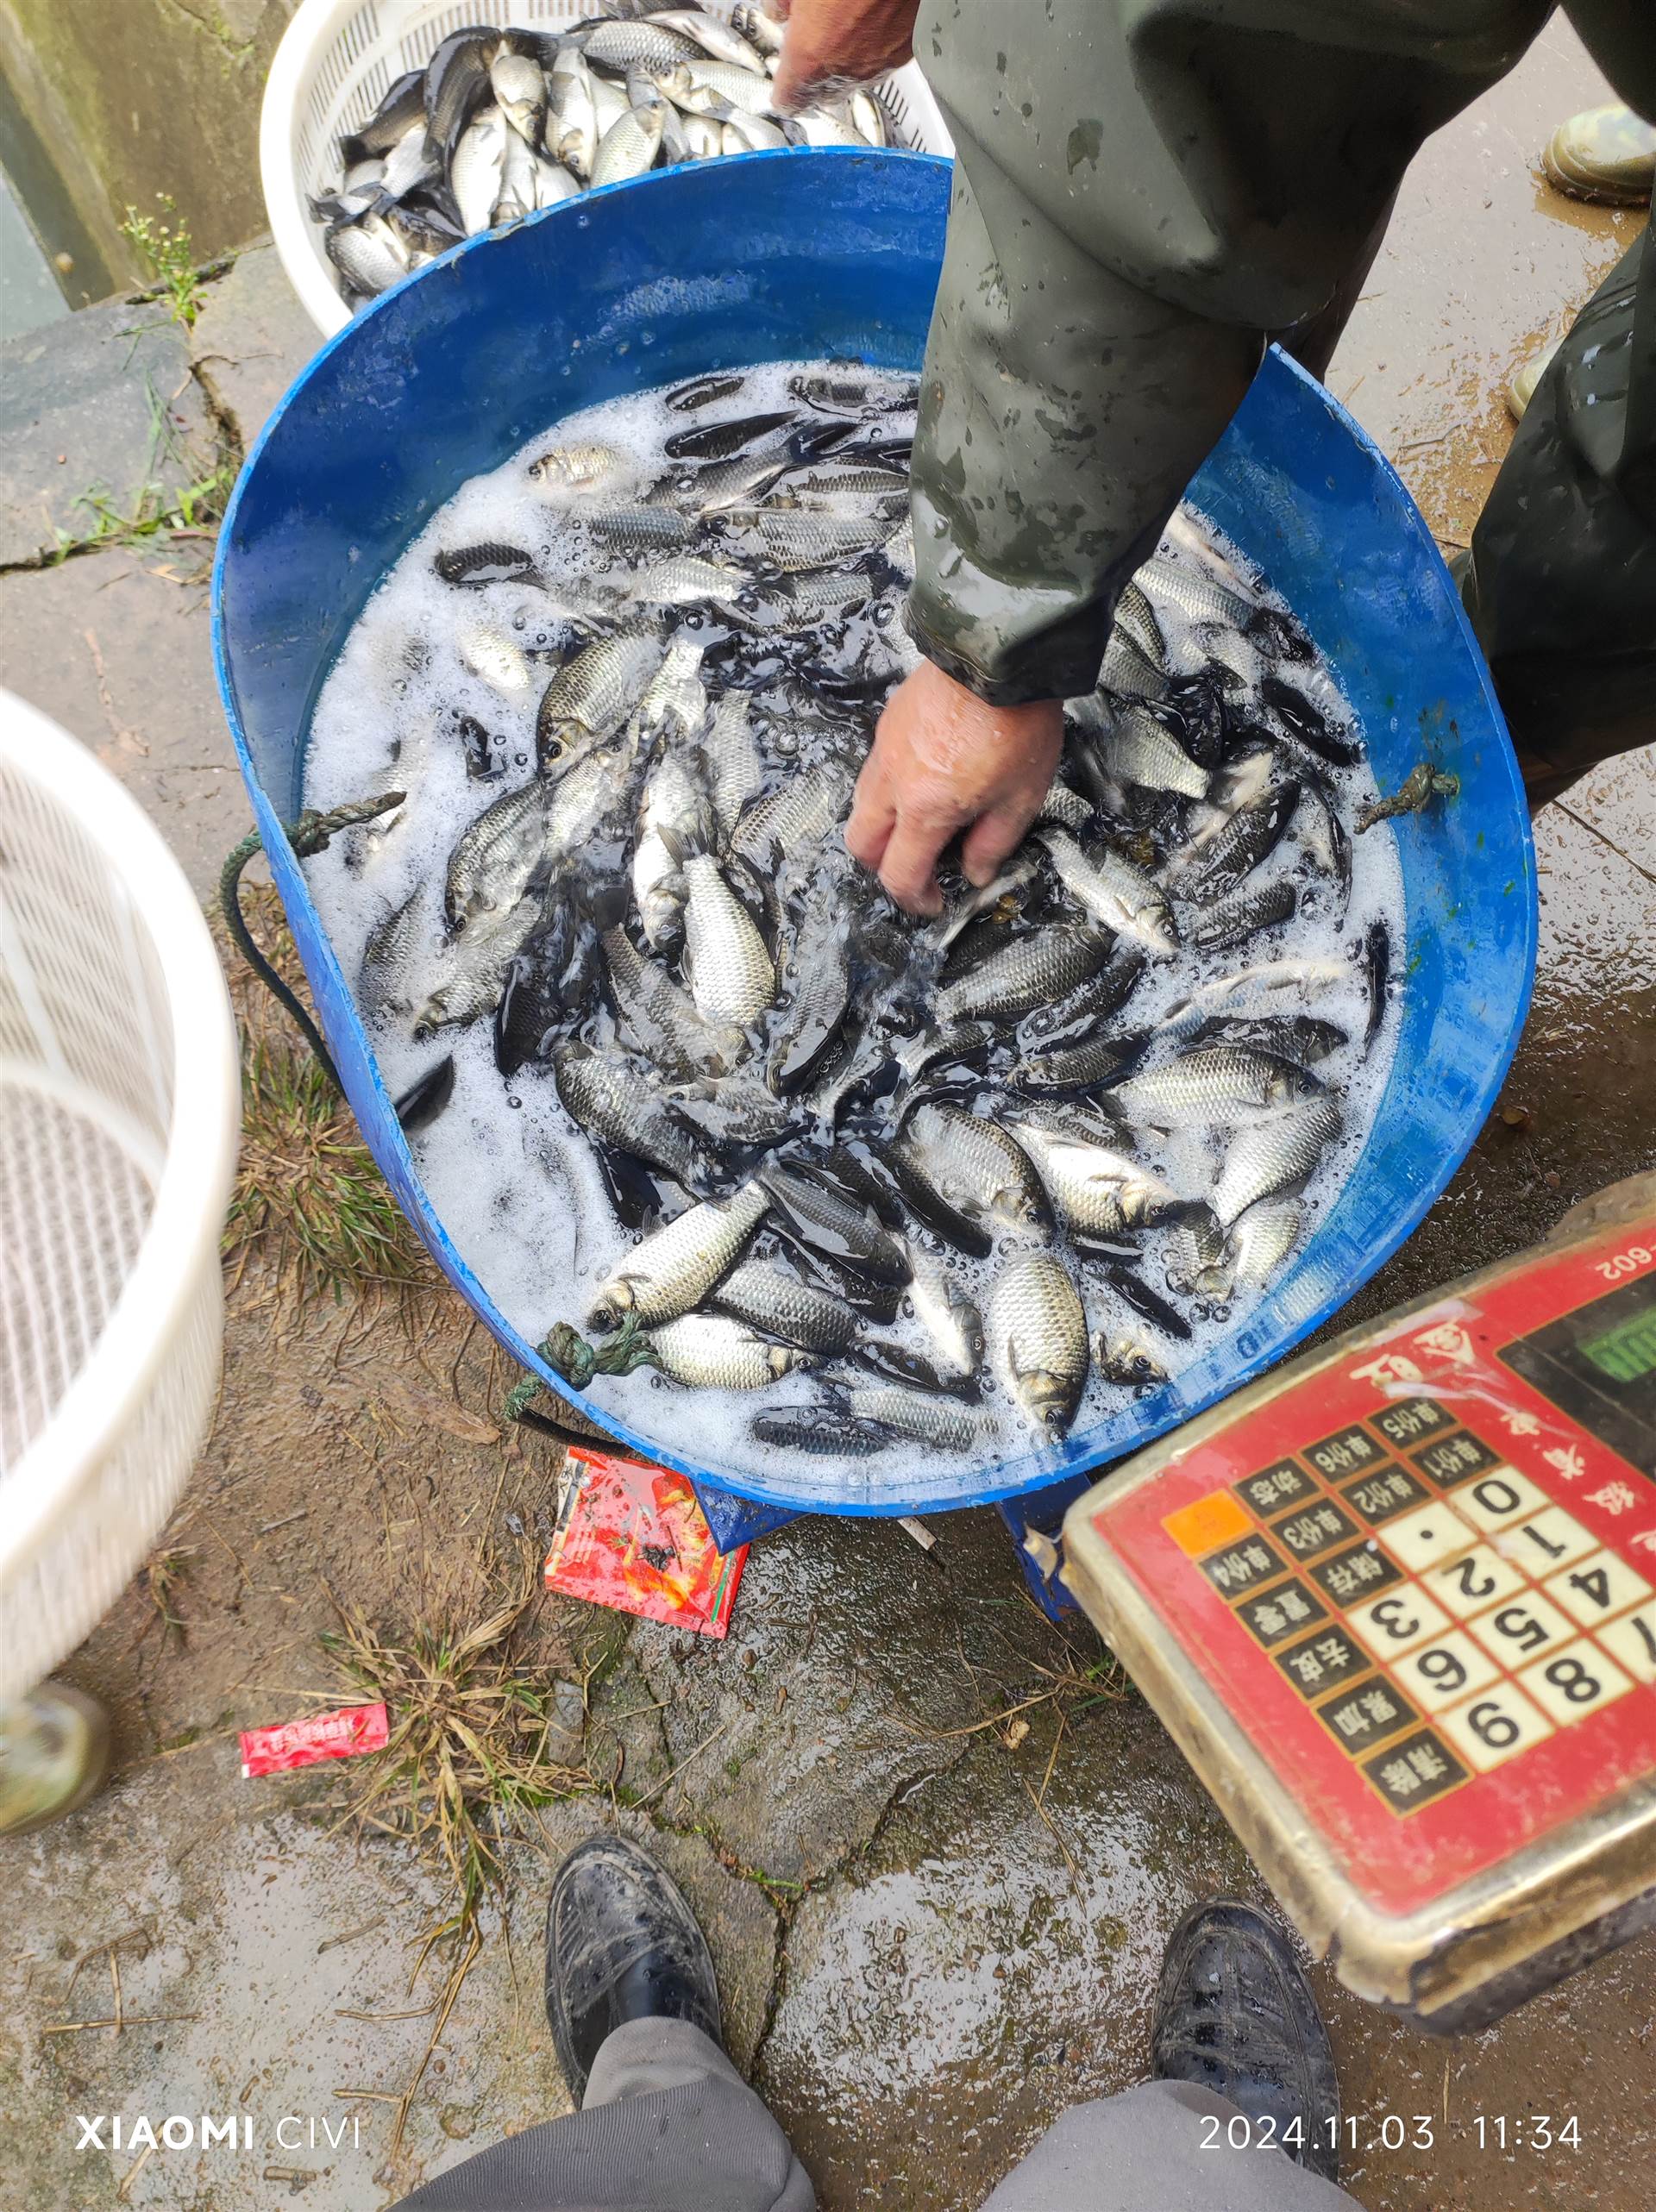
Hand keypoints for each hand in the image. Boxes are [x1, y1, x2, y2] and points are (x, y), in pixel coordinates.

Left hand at [772, 0, 920, 113]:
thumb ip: (782, 2)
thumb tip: (779, 9)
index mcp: (811, 53)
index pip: (790, 98)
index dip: (784, 92)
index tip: (782, 87)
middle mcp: (847, 67)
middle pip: (825, 92)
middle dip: (815, 76)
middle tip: (812, 46)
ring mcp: (880, 60)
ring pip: (856, 75)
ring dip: (846, 59)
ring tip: (845, 25)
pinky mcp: (907, 48)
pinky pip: (883, 58)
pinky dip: (875, 45)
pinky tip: (872, 18)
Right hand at [845, 661, 1063, 916]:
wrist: (1000, 655)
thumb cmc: (1016, 722)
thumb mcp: (1021, 797)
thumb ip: (993, 844)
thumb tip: (975, 873)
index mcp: (925, 809)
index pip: (899, 874)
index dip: (914, 899)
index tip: (933, 902)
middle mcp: (893, 783)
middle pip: (861, 845)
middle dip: (884, 867)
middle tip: (920, 869)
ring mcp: (884, 750)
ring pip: (861, 806)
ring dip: (882, 828)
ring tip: (922, 826)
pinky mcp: (888, 724)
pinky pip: (874, 771)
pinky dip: (888, 791)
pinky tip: (924, 783)